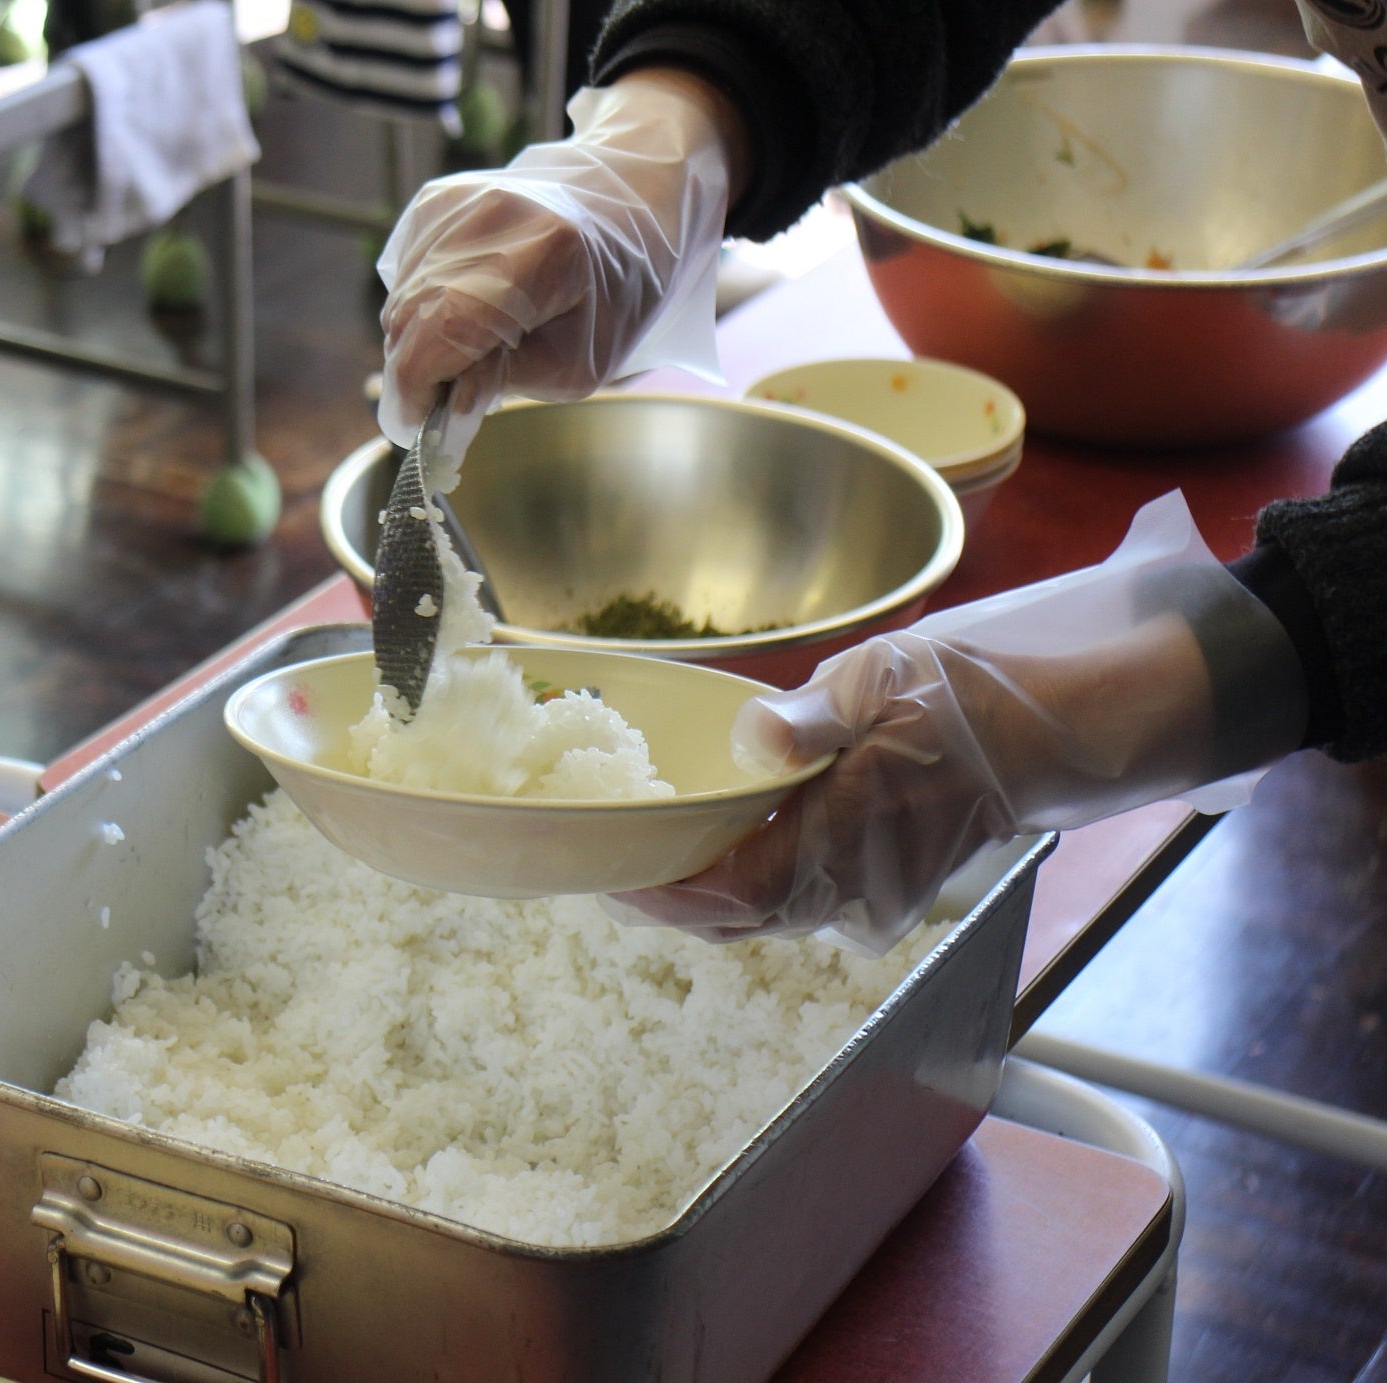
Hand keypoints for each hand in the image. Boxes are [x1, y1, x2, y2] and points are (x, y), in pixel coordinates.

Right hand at [377, 68, 744, 446]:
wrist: (623, 213)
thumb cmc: (610, 298)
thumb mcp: (576, 364)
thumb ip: (505, 382)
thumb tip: (443, 402)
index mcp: (542, 255)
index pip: (446, 327)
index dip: (416, 387)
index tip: (413, 426)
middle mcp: (488, 216)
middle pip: (411, 316)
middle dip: (416, 373)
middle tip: (444, 401)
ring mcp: (456, 203)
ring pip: (400, 300)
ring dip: (419, 343)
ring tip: (469, 351)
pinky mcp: (436, 201)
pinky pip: (404, 278)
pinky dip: (421, 310)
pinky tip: (464, 311)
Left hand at [608, 494, 1308, 953]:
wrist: (1073, 724)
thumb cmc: (984, 695)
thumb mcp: (892, 678)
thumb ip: (813, 717)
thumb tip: (750, 737)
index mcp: (847, 839)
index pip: (727, 894)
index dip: (655, 891)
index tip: (601, 871)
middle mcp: (853, 885)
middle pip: (732, 915)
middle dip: (663, 895)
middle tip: (600, 857)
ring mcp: (869, 888)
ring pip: (762, 909)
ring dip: (700, 888)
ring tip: (640, 846)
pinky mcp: (882, 874)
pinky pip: (795, 892)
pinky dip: (744, 874)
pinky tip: (712, 835)